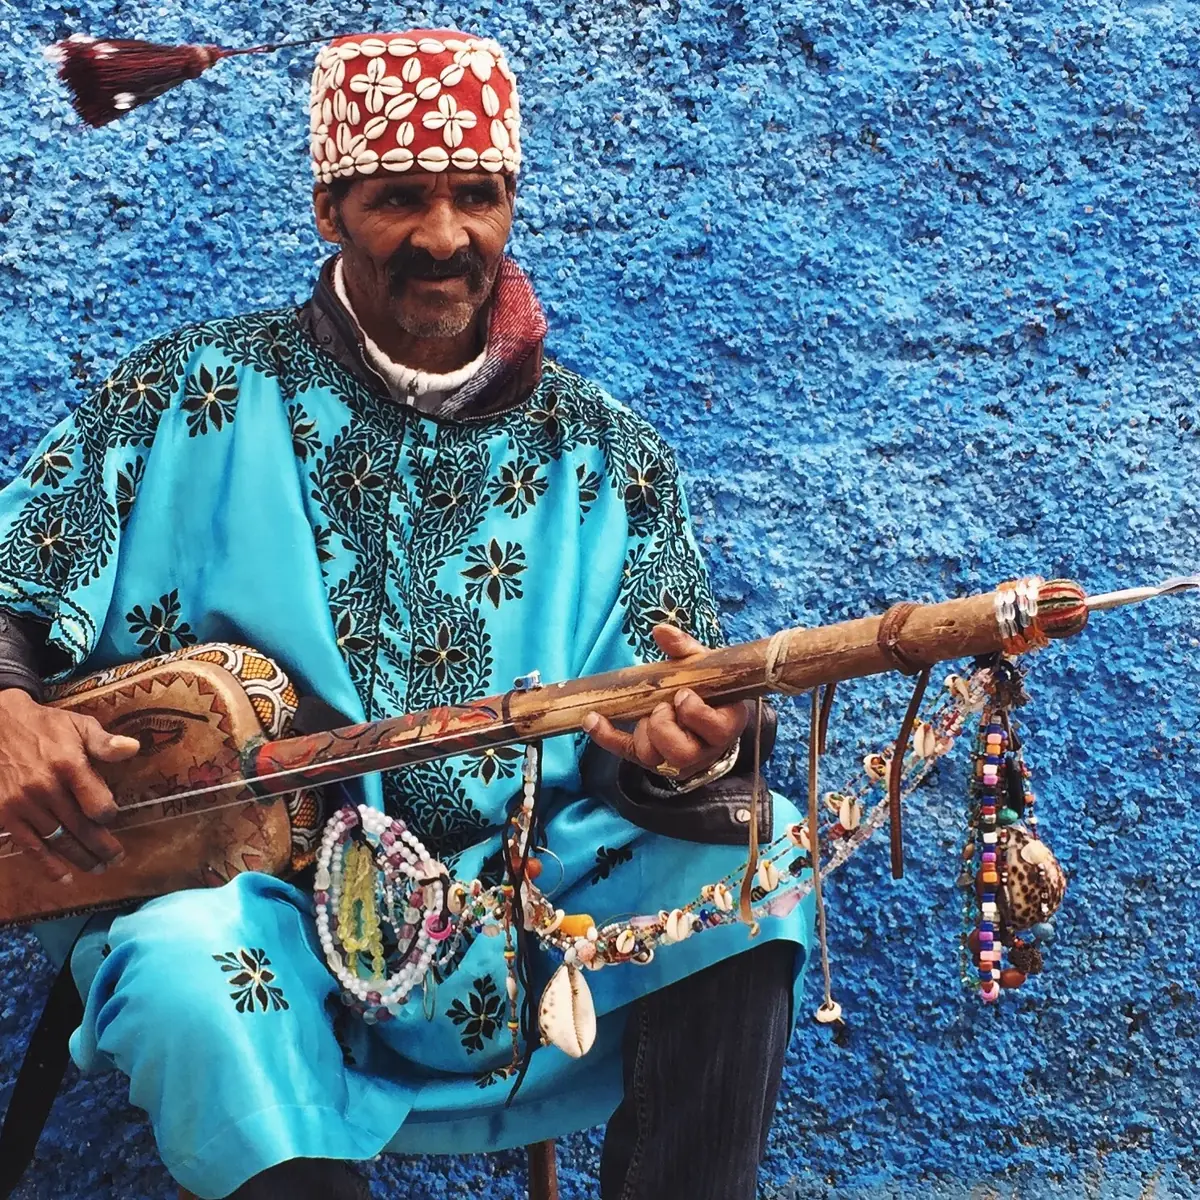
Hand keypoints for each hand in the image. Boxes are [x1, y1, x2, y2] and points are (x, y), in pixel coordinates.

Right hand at [0, 689, 140, 881]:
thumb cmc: (44, 727)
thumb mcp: (78, 726)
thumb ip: (105, 742)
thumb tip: (133, 748)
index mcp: (69, 766)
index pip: (97, 804)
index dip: (108, 815)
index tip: (112, 818)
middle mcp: (46, 788)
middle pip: (81, 827)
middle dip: (102, 846)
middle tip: (116, 858)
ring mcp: (24, 804)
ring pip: (58, 840)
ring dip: (80, 858)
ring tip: (98, 868)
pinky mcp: (5, 815)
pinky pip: (29, 845)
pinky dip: (47, 864)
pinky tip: (63, 877)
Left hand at [582, 625, 747, 782]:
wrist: (705, 709)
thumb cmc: (706, 687)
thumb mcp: (702, 665)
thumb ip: (685, 648)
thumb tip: (661, 631)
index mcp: (724, 725)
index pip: (716, 728)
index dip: (695, 712)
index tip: (683, 693)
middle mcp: (703, 749)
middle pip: (682, 752)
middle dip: (665, 725)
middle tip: (662, 706)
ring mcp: (676, 760)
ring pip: (656, 758)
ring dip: (643, 733)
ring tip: (646, 714)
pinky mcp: (651, 759)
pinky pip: (626, 753)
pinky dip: (605, 736)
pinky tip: (592, 719)